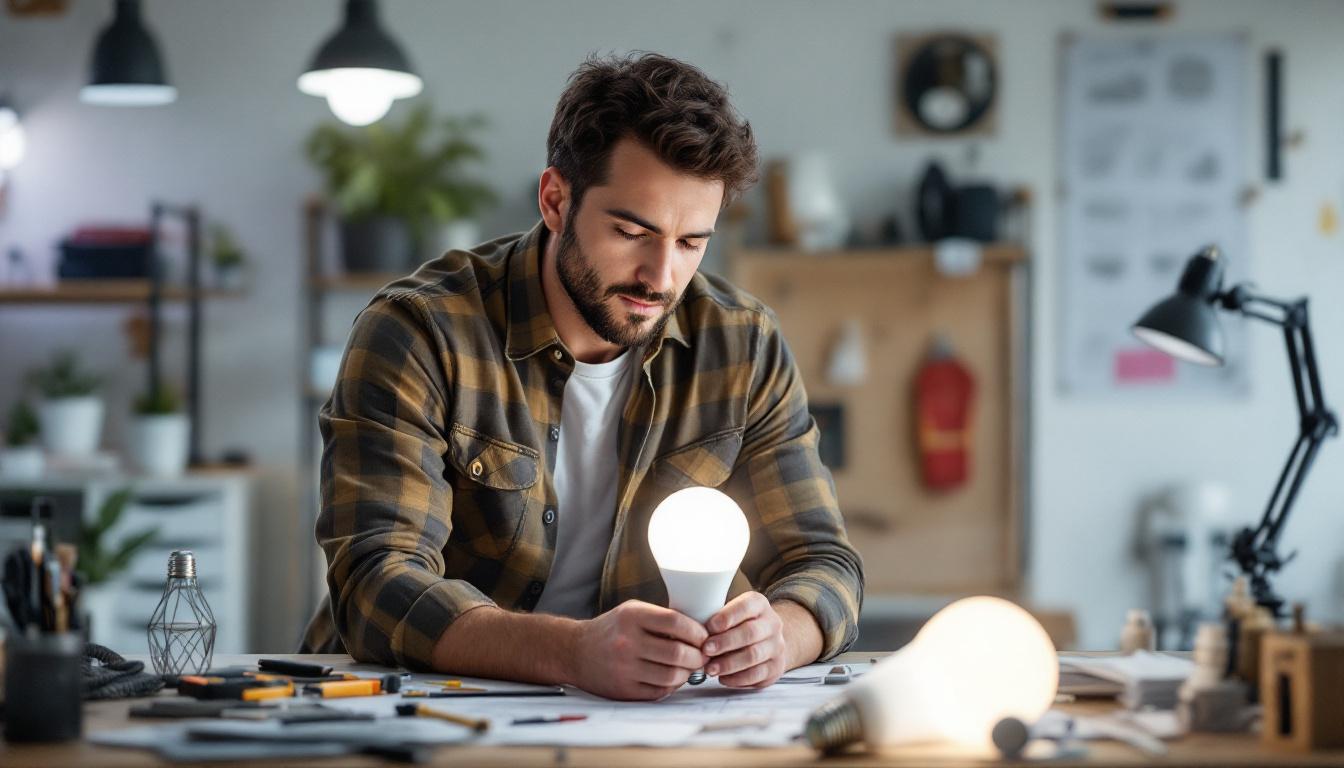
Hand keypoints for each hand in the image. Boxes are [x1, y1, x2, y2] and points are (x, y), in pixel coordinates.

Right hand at [573, 600, 708, 700]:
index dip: (697, 631)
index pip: (676, 622)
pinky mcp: (623, 689)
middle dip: (698, 656)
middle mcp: (626, 642)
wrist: (575, 651)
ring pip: (671, 675)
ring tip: (690, 668)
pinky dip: (673, 686)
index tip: (704, 637)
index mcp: (631, 616)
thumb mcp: (632, 611)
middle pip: (677, 652)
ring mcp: (624, 668)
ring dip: (688, 673)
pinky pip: (659, 691)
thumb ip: (661, 617)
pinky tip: (673, 678)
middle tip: (703, 656)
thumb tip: (700, 632)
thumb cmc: (612, 628)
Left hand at [703, 592, 787, 688]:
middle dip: (725, 643)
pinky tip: (723, 678)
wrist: (767, 639)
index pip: (746, 606)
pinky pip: (757, 675)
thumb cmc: (738, 625)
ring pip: (754, 656)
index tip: (708, 627)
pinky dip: (737, 678)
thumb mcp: (730, 613)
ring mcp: (777, 646)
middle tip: (705, 651)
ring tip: (710, 669)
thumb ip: (714, 617)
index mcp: (759, 604)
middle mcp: (772, 623)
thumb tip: (691, 629)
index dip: (726, 617)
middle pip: (750, 633)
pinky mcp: (777, 667)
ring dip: (729, 664)